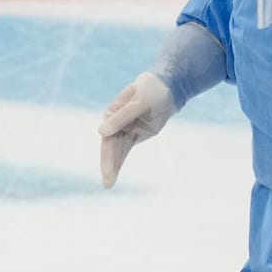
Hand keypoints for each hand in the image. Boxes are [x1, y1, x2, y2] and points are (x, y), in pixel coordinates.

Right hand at [97, 71, 176, 187]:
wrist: (170, 88)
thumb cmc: (153, 90)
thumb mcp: (139, 102)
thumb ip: (122, 117)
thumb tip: (101, 132)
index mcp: (112, 112)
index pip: (108, 135)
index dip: (107, 152)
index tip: (108, 168)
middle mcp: (116, 122)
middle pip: (111, 145)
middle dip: (109, 163)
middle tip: (107, 181)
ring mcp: (126, 129)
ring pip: (117, 150)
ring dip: (114, 165)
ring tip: (108, 184)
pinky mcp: (135, 135)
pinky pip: (125, 150)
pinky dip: (120, 161)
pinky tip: (113, 175)